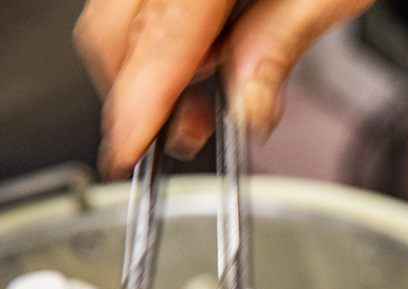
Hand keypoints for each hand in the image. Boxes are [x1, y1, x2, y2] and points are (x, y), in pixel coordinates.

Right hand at [75, 0, 373, 176]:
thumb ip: (279, 45)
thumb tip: (246, 109)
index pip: (161, 32)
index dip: (142, 97)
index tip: (132, 146)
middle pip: (118, 26)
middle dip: (145, 90)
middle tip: (189, 135)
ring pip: (119, 15)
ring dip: (153, 68)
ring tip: (204, 102)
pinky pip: (143, 0)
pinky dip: (165, 36)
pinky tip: (202, 58)